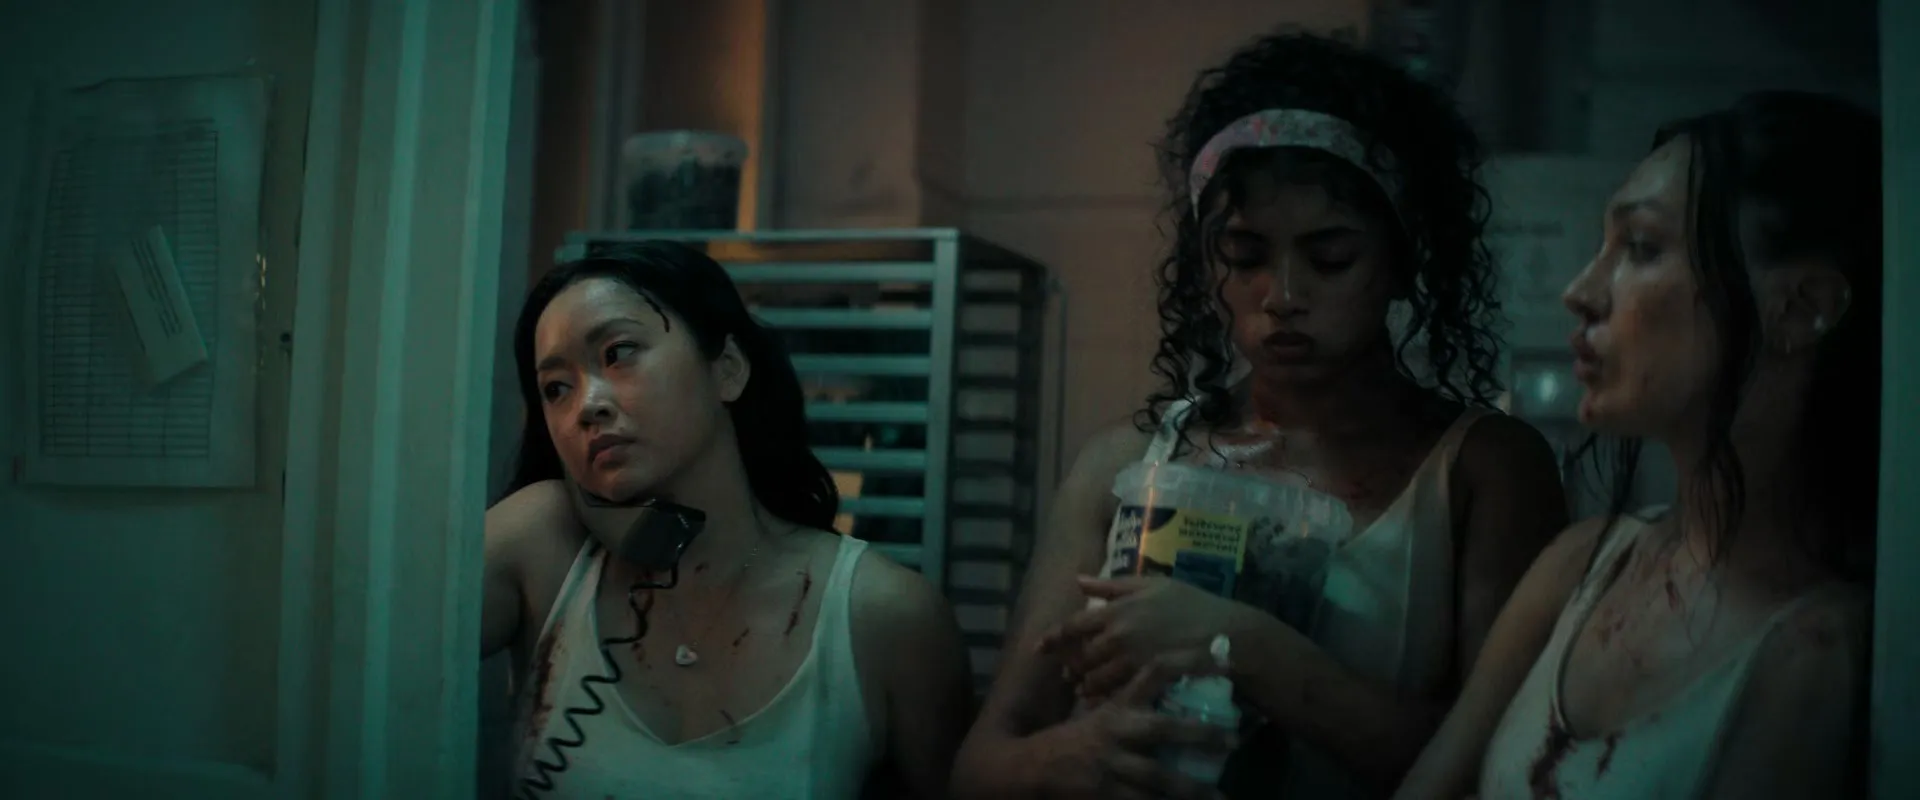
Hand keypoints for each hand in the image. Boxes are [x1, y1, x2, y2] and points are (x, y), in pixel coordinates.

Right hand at [1020, 650, 1235, 799]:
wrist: (1031, 768)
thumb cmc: (1073, 738)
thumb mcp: (1098, 712)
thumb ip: (1129, 697)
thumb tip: (1166, 675)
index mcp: (1116, 707)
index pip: (1150, 676)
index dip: (1181, 665)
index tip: (1217, 660)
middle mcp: (1115, 733)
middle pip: (1161, 729)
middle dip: (1198, 734)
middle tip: (1234, 740)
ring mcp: (1110, 767)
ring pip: (1158, 779)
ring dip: (1191, 789)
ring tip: (1222, 797)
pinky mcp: (1105, 796)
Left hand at [1038, 576, 1251, 702]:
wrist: (1224, 632)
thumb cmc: (1189, 602)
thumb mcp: (1151, 584)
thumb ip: (1111, 586)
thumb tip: (1078, 580)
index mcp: (1116, 611)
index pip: (1073, 626)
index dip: (1053, 638)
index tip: (1039, 648)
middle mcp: (1119, 636)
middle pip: (1080, 657)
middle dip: (1070, 665)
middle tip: (1065, 672)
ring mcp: (1132, 660)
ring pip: (1095, 678)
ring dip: (1084, 684)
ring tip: (1081, 688)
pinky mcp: (1145, 680)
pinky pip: (1116, 693)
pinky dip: (1104, 697)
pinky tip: (1102, 699)